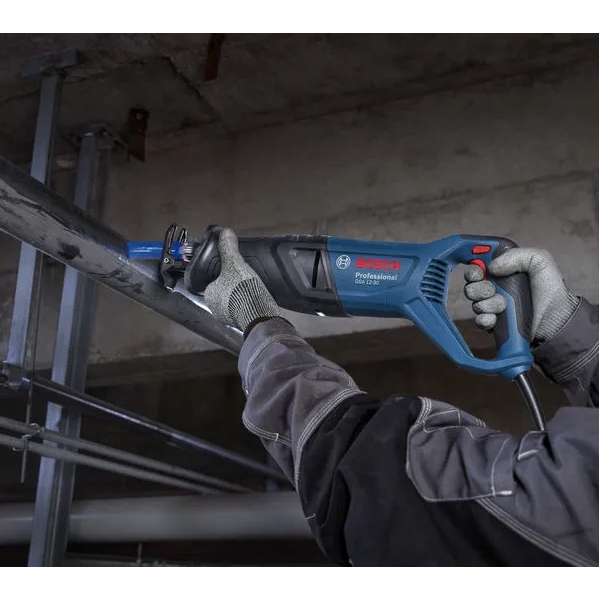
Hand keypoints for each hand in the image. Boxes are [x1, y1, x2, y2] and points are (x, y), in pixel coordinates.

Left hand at [190, 228, 282, 333]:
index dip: (220, 274)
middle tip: (242, 275)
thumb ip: (228, 248)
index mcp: (209, 294)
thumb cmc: (240, 289)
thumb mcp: (234, 263)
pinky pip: (242, 309)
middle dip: (230, 284)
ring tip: (250, 284)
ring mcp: (228, 318)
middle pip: (222, 291)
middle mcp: (215, 308)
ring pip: (232, 301)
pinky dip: (247, 302)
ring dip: (239, 294)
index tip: (230, 269)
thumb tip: (225, 232)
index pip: (211, 281)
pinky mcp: (241, 323)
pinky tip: (255, 296)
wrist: (258, 314)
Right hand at [464, 248, 578, 343]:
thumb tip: (491, 267)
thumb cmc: (550, 289)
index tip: (478, 271)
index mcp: (502, 271)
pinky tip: (495, 318)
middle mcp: (494, 287)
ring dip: (487, 304)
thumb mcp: (539, 260)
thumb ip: (516, 255)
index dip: (473, 268)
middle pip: (470, 285)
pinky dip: (485, 319)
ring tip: (503, 306)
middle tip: (492, 290)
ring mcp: (492, 306)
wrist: (556, 319)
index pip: (477, 266)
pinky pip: (479, 320)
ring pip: (475, 303)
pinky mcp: (494, 322)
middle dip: (478, 288)